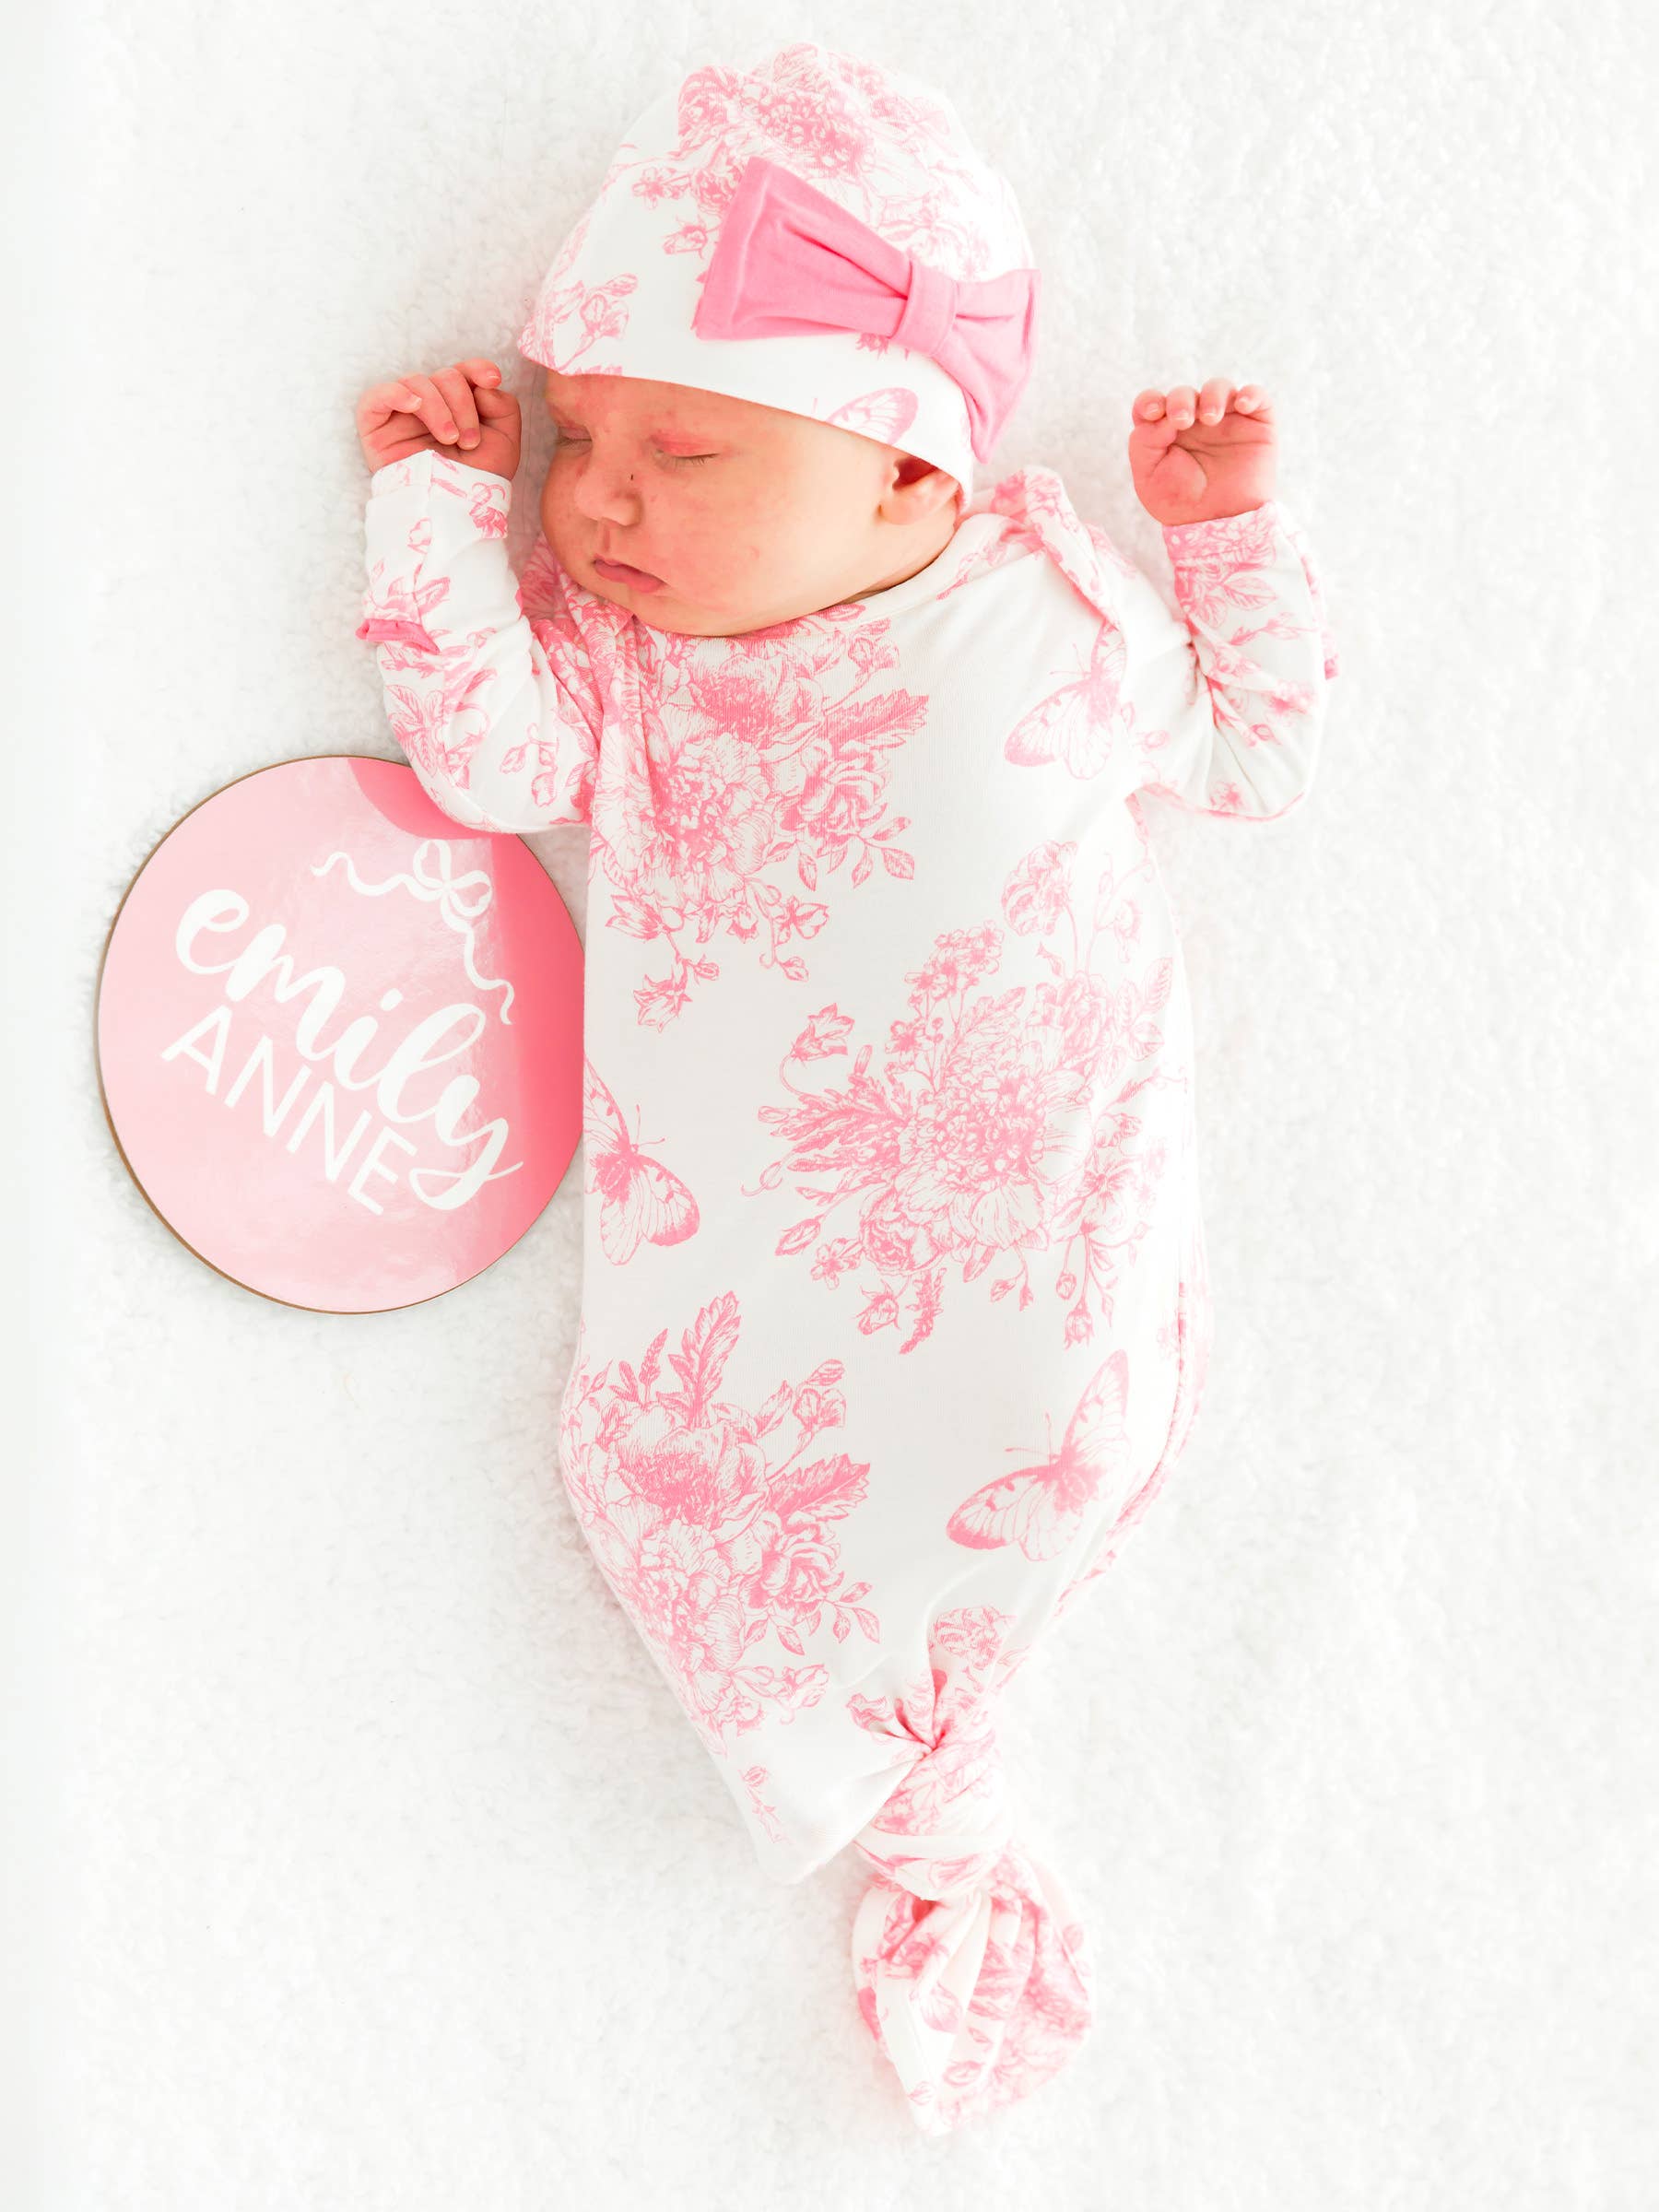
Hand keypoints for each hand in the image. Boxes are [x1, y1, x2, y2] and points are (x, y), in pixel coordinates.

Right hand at [355, 358, 520, 480]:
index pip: (464, 372)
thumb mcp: (505, 443)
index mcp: (457, 405)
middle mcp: (430, 405)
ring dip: (438, 408)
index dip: (477, 368)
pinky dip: (398, 394)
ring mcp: (402, 413)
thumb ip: (504, 406)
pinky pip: (379, 395)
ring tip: (449, 440)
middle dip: (462, 404)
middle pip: (445, 376)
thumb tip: (483, 385)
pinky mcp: (375, 424)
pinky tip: (414, 407)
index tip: (492, 379)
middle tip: (469, 440)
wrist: (451, 511)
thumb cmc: (476, 481)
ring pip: (417, 382)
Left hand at [1127, 378, 1276, 527]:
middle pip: (1184, 393)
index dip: (1149, 400)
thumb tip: (1162, 416)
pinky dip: (1250, 394)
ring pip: (1218, 387)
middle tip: (1182, 421)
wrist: (1219, 524)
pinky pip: (1256, 397)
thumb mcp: (1149, 478)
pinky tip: (1242, 405)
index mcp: (1164, 432)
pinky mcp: (1255, 424)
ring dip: (1212, 395)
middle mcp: (1193, 421)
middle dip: (1180, 400)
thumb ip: (1144, 443)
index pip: (1153, 403)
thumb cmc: (1181, 503)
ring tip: (1210, 418)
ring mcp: (1226, 420)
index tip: (1151, 413)